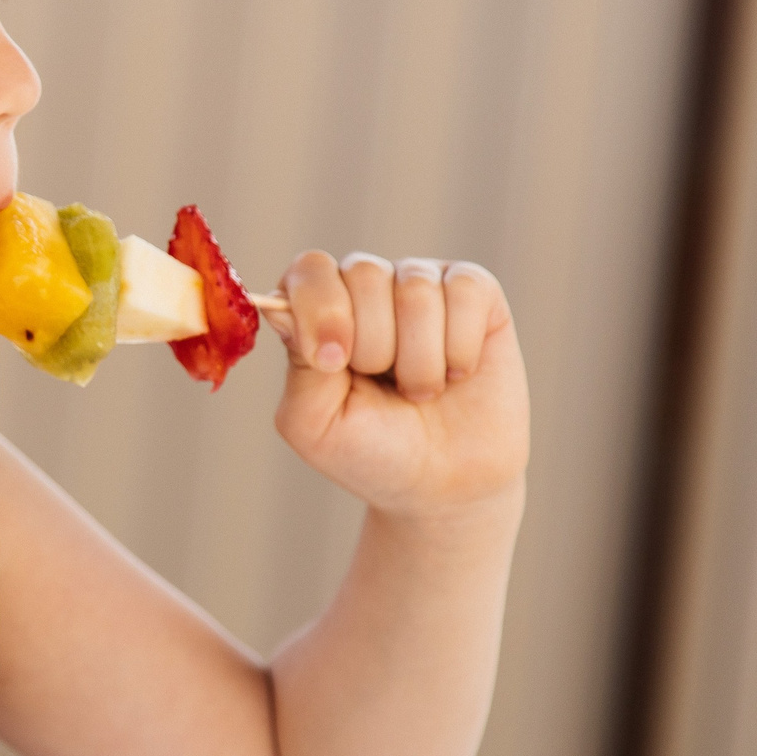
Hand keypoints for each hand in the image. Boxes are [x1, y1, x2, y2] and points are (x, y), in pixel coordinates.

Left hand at [267, 252, 527, 518]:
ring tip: (421, 391)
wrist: (446, 485)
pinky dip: (460, 347)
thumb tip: (282, 307)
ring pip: (415, 288)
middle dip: (375, 348)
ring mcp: (419, 284)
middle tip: (386, 389)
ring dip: (420, 360)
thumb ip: (297, 364)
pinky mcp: (474, 292)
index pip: (310, 270)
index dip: (321, 308)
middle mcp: (365, 288)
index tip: (333, 362)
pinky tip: (457, 373)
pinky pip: (465, 290)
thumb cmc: (373, 453)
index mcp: (316, 312)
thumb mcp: (315, 424)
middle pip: (363, 273)